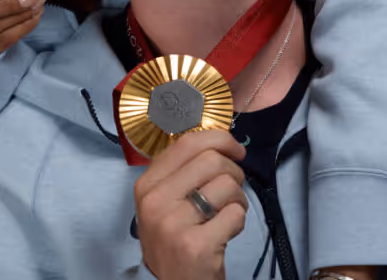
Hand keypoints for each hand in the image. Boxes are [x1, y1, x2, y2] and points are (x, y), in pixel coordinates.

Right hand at [134, 130, 247, 279]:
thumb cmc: (173, 240)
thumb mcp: (164, 202)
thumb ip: (182, 172)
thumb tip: (218, 142)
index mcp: (147, 184)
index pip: (187, 143)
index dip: (218, 139)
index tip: (235, 149)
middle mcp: (156, 201)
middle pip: (211, 160)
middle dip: (234, 171)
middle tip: (233, 189)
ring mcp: (174, 224)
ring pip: (226, 185)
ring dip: (238, 198)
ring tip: (228, 213)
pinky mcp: (196, 246)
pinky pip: (235, 215)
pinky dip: (239, 220)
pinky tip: (226, 231)